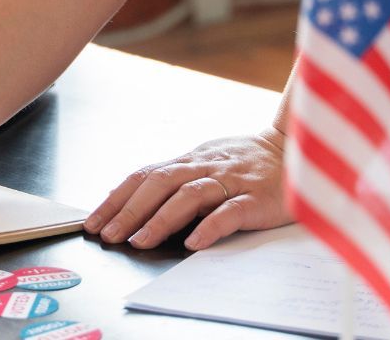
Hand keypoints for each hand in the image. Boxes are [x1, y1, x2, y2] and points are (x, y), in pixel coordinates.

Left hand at [85, 130, 291, 250]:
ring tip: (140, 240)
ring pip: (190, 194)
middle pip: (160, 182)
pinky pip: (231, 211)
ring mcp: (232, 180)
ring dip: (161, 218)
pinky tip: (193, 242)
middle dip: (130, 209)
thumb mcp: (207, 162)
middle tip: (109, 234)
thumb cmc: (246, 161)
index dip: (117, 197)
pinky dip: (210, 225)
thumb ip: (179, 179)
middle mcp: (205, 166)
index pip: (145, 175)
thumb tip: (135, 202)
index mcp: (190, 159)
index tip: (94, 221)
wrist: (296, 147)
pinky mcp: (257, 198)